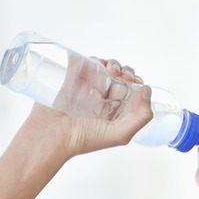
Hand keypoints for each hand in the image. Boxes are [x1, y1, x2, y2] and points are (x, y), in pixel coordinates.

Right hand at [22, 58, 153, 157]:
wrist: (51, 135)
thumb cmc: (83, 139)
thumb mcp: (120, 134)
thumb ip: (140, 117)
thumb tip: (147, 90)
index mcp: (115, 112)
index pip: (132, 92)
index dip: (136, 83)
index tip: (133, 82)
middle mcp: (102, 100)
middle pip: (121, 77)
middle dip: (126, 71)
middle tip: (121, 75)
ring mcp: (87, 88)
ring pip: (105, 67)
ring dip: (113, 63)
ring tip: (110, 69)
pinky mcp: (72, 79)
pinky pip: (86, 62)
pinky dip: (95, 59)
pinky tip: (97, 63)